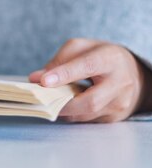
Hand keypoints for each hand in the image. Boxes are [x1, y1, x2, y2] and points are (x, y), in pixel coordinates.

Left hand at [28, 38, 151, 122]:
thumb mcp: (81, 48)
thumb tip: (36, 78)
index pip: (87, 67)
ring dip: (63, 110)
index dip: (64, 75)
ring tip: (48, 101)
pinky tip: (63, 105)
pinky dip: (71, 114)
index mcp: (111, 59)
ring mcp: (120, 104)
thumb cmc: (100, 56)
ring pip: (86, 114)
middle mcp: (121, 84)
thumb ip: (59, 60)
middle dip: (62, 103)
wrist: (131, 72)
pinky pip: (87, 120)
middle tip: (40, 99)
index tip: (43, 81)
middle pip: (90, 101)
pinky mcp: (115, 117)